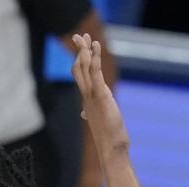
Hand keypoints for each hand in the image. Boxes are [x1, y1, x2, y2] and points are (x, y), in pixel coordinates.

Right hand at [71, 33, 128, 157]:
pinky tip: (95, 47)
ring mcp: (91, 95)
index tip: (82, 47)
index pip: (79, 75)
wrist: (111, 148)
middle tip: (78, 36)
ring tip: (86, 37)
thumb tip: (82, 113)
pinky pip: (95, 73)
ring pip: (84, 68)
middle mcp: (85, 96)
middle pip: (77, 67)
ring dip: (85, 50)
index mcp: (85, 99)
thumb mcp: (98, 120)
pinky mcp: (101, 96)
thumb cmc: (107, 137)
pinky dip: (95, 58)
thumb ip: (89, 113)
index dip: (79, 59)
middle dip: (78, 51)